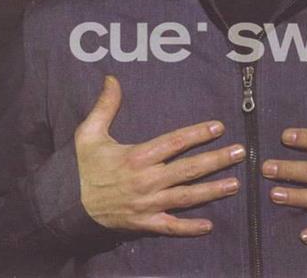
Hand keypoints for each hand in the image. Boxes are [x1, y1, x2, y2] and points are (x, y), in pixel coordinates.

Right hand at [75, 75, 244, 236]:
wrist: (66, 203)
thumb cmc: (81, 166)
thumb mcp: (89, 131)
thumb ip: (105, 105)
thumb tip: (111, 78)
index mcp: (137, 156)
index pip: (175, 142)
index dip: (198, 133)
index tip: (218, 127)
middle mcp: (147, 180)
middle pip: (188, 169)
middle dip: (216, 160)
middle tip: (240, 153)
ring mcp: (147, 204)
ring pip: (186, 197)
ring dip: (212, 191)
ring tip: (235, 184)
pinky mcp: (144, 222)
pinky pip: (170, 226)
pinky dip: (189, 228)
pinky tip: (209, 226)